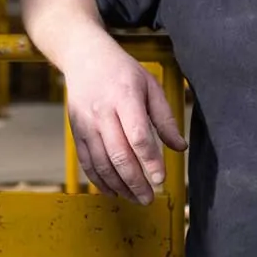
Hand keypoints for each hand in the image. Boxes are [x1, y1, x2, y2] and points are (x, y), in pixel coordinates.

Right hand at [62, 36, 186, 203]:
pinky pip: (87, 162)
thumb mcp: (151, 86)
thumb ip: (165, 118)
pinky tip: (114, 191)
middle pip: (119, 155)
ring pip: (101, 163)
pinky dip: (100, 181)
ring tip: (136, 198)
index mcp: (124, 97)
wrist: (84, 57)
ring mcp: (86, 124)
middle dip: (135, 182)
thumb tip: (180, 147)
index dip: (150, 161)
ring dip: (119, 186)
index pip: (138, 136)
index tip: (161, 179)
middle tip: (150, 198)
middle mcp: (102, 112)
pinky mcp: (76, 132)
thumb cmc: (122, 72)